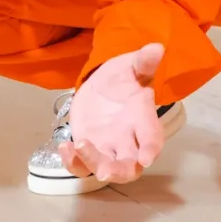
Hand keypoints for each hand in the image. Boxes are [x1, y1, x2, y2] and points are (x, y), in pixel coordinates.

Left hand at [59, 44, 165, 184]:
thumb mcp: (131, 65)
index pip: (152, 138)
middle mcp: (127, 140)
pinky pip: (81, 166)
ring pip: (104, 168)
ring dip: (93, 164)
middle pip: (129, 167)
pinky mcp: (87, 150)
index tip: (147, 158)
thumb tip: (157, 48)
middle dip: (119, 172)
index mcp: (142, 119)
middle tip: (105, 171)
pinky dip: (72, 163)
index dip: (151, 149)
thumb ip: (143, 61)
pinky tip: (63, 146)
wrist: (102, 84)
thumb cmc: (122, 77)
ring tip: (78, 145)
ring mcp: (106, 147)